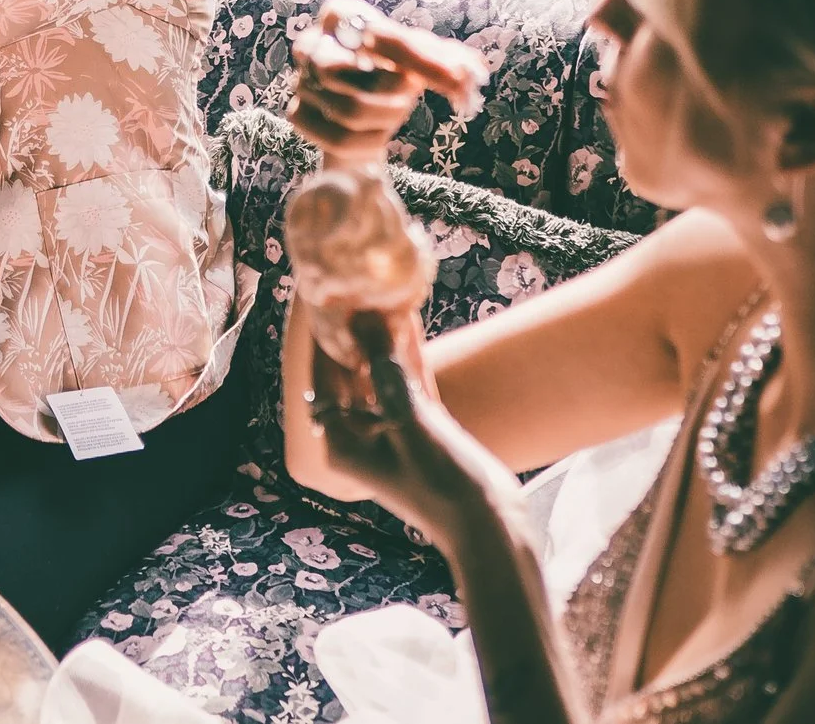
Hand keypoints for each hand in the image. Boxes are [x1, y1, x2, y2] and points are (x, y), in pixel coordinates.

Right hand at [290, 0, 488, 164]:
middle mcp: (311, 42)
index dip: (412, 57)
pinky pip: (338, 138)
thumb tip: (474, 72)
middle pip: (354, 72)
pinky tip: (376, 135)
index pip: (376, 32)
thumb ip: (448, 62)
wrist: (362, 113)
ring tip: (395, 113)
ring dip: (385, 118)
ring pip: (348, 109)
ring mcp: (300, 80)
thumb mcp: (422, 61)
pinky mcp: (298, 115)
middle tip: (410, 96)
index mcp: (341, 15)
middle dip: (392, 92)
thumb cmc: (393, 73)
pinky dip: (368, 143)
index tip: (448, 77)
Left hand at [308, 310, 516, 556]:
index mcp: (341, 442)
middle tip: (355, 286)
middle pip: (349, 374)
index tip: (325, 293)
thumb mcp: (409, 419)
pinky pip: (405, 386)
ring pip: (379, 376)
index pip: (323, 376)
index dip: (325, 335)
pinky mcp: (420, 433)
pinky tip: (408, 322)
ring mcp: (391, 435)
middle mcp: (359, 437)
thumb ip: (384, 367)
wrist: (491, 528)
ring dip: (382, 339)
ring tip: (380, 294)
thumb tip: (362, 315)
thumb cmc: (442, 481)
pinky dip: (405, 357)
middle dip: (354, 332)